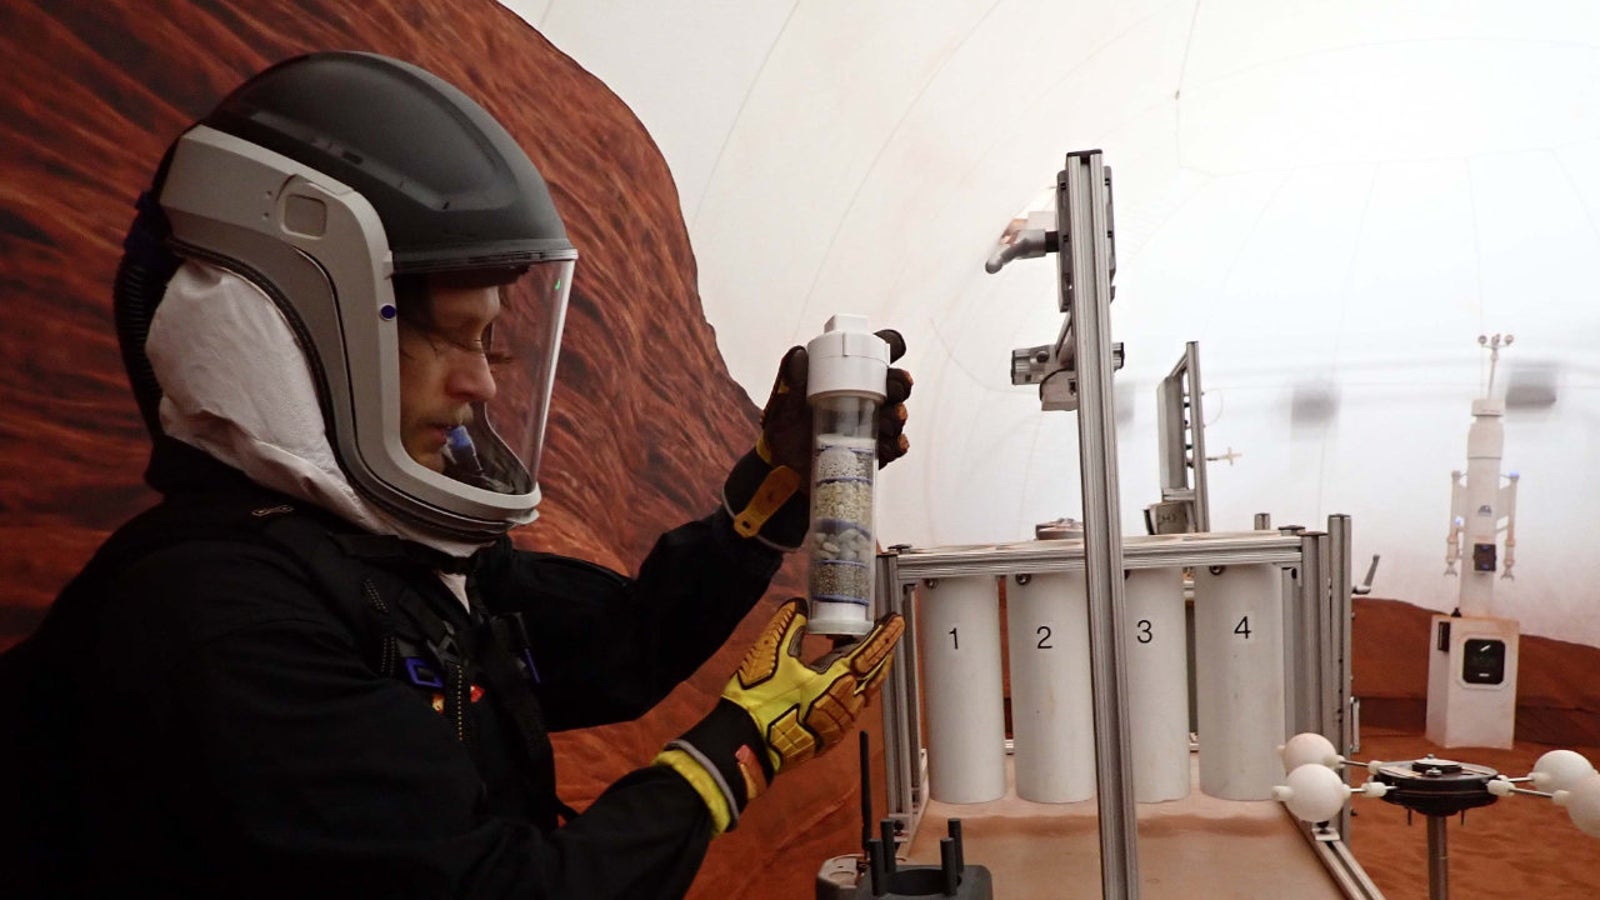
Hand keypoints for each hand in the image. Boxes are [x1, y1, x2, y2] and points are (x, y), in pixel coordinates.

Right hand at [656, 599, 903, 831]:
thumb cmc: (758, 702)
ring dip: (866, 671)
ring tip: (857, 653)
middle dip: (881, 651)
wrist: (745, 745)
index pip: (870, 651)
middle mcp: (844, 704)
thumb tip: (799, 606)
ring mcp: (838, 724)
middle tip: (881, 633)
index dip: (885, 633)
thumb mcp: (770, 652)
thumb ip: (788, 624)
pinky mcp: (828, 738)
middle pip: (874, 673)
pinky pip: (851, 709)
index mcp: (835, 680)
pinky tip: (838, 683)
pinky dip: (853, 690)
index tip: (895, 619)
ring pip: (864, 693)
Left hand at [759, 331, 912, 482]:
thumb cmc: (784, 426)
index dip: (891, 345)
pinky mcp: (874, 451)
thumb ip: (791, 379)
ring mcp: (872, 424)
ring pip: (898, 414)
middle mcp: (865, 397)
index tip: (894, 350)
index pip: (874, 353)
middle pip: (895, 383)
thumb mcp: (783, 402)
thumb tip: (800, 354)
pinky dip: (897, 445)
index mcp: (846, 375)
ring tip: (892, 420)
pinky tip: (891, 445)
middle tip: (894, 390)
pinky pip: (894, 446)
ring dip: (899, 415)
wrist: (782, 465)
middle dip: (900, 383)